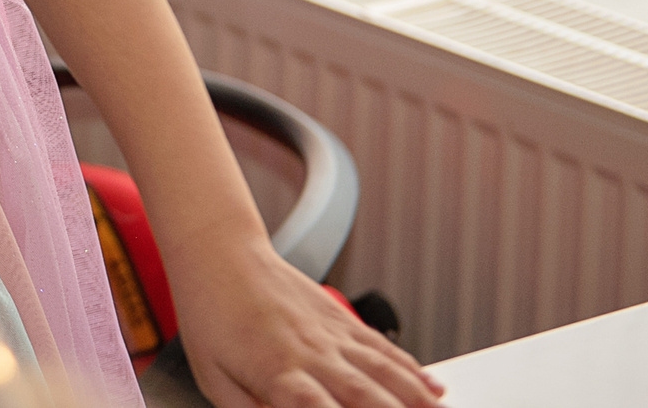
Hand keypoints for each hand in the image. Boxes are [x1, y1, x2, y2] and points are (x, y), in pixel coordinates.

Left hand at [174, 236, 439, 407]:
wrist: (219, 254)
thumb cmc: (211, 318)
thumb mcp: (215, 378)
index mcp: (277, 371)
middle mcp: (312, 353)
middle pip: (365, 395)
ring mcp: (332, 334)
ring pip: (386, 372)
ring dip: (418, 401)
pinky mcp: (342, 320)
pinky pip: (384, 348)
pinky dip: (413, 370)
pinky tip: (436, 390)